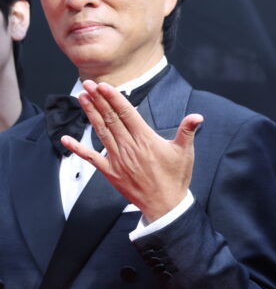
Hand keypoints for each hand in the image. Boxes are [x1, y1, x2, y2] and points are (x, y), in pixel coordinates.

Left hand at [62, 80, 202, 219]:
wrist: (165, 204)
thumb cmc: (175, 177)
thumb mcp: (185, 152)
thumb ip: (187, 131)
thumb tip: (197, 116)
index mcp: (146, 139)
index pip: (127, 113)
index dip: (114, 98)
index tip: (104, 86)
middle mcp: (129, 146)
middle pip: (111, 118)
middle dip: (98, 100)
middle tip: (88, 84)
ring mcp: (117, 159)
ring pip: (101, 131)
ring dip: (90, 114)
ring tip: (82, 98)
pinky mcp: (110, 171)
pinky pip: (91, 158)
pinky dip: (77, 148)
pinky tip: (65, 139)